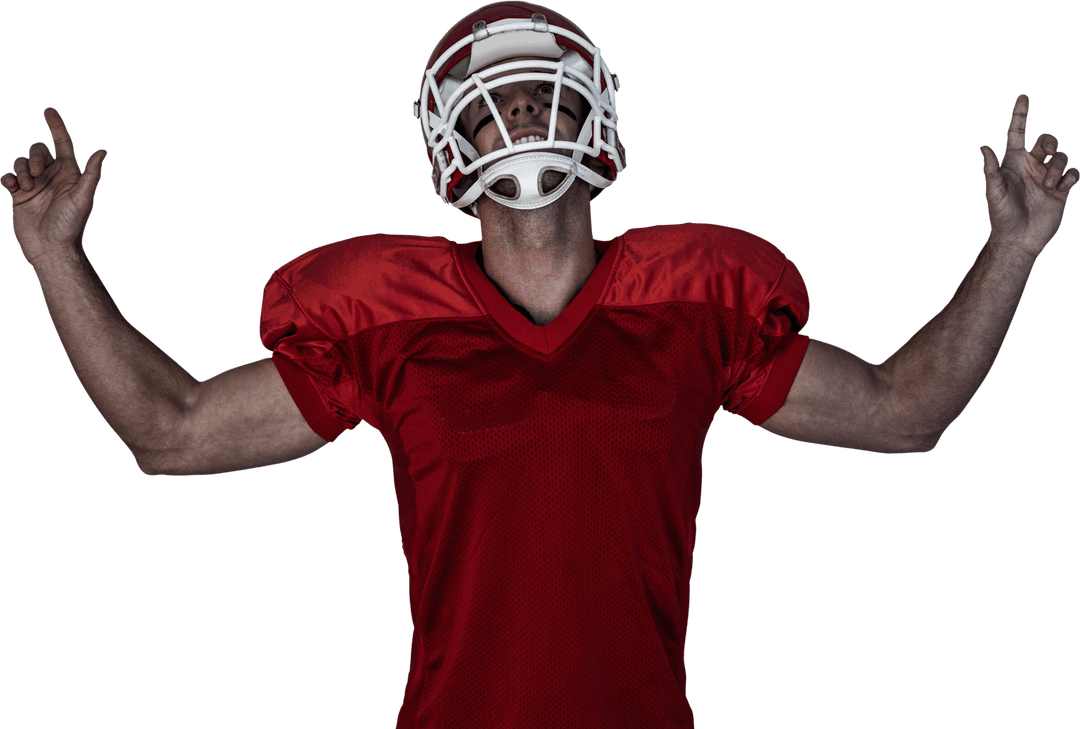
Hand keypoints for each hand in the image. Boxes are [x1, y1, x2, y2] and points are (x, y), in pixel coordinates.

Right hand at [2, 107, 107, 266]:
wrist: (51, 248)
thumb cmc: (70, 225)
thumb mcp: (83, 197)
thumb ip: (91, 174)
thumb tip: (103, 150)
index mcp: (70, 174)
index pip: (62, 143)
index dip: (56, 126)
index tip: (48, 109)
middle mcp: (53, 177)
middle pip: (38, 150)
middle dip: (35, 156)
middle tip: (38, 174)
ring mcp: (35, 186)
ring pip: (20, 161)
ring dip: (22, 170)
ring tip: (29, 189)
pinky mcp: (20, 196)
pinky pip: (8, 176)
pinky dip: (8, 178)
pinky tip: (14, 188)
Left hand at [979, 93, 1078, 258]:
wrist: (1018, 240)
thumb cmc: (1001, 217)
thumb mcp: (994, 192)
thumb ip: (990, 170)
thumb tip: (983, 146)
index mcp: (1012, 163)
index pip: (1017, 133)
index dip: (1020, 114)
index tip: (1023, 96)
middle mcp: (1030, 166)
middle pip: (1046, 140)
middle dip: (1050, 140)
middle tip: (1046, 150)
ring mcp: (1046, 177)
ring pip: (1061, 156)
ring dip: (1057, 167)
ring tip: (1048, 185)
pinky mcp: (1060, 190)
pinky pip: (1073, 173)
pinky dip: (1069, 178)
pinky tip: (1059, 190)